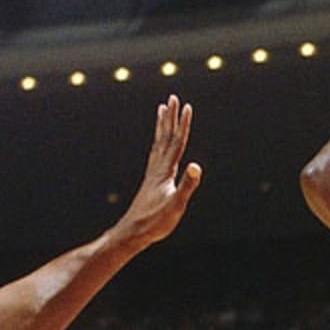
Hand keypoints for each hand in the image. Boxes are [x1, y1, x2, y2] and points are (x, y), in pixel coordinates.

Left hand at [113, 96, 201, 250]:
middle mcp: (157, 168)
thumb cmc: (156, 222)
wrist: (133, 231)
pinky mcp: (150, 181)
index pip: (177, 142)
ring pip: (158, 143)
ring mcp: (152, 174)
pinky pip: (155, 155)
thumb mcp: (176, 205)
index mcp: (165, 171)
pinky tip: (158, 143)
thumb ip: (187, 185)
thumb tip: (196, 166)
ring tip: (161, 110)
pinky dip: (158, 143)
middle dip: (170, 117)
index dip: (183, 124)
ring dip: (162, 126)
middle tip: (172, 98)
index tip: (187, 106)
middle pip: (166, 137)